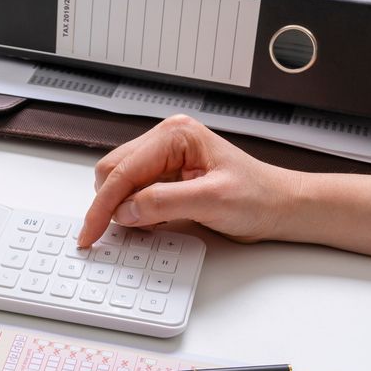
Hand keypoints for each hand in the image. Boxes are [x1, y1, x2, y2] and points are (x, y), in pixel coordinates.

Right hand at [77, 115, 300, 247]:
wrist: (280, 208)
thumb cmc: (259, 197)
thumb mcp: (212, 200)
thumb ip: (164, 202)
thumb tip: (125, 211)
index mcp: (176, 135)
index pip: (123, 170)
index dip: (103, 204)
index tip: (90, 232)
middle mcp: (166, 141)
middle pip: (112, 171)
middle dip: (107, 204)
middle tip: (103, 234)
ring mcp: (164, 159)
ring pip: (118, 183)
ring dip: (120, 209)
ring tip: (140, 227)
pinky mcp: (165, 177)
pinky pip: (133, 194)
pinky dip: (132, 212)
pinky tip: (149, 223)